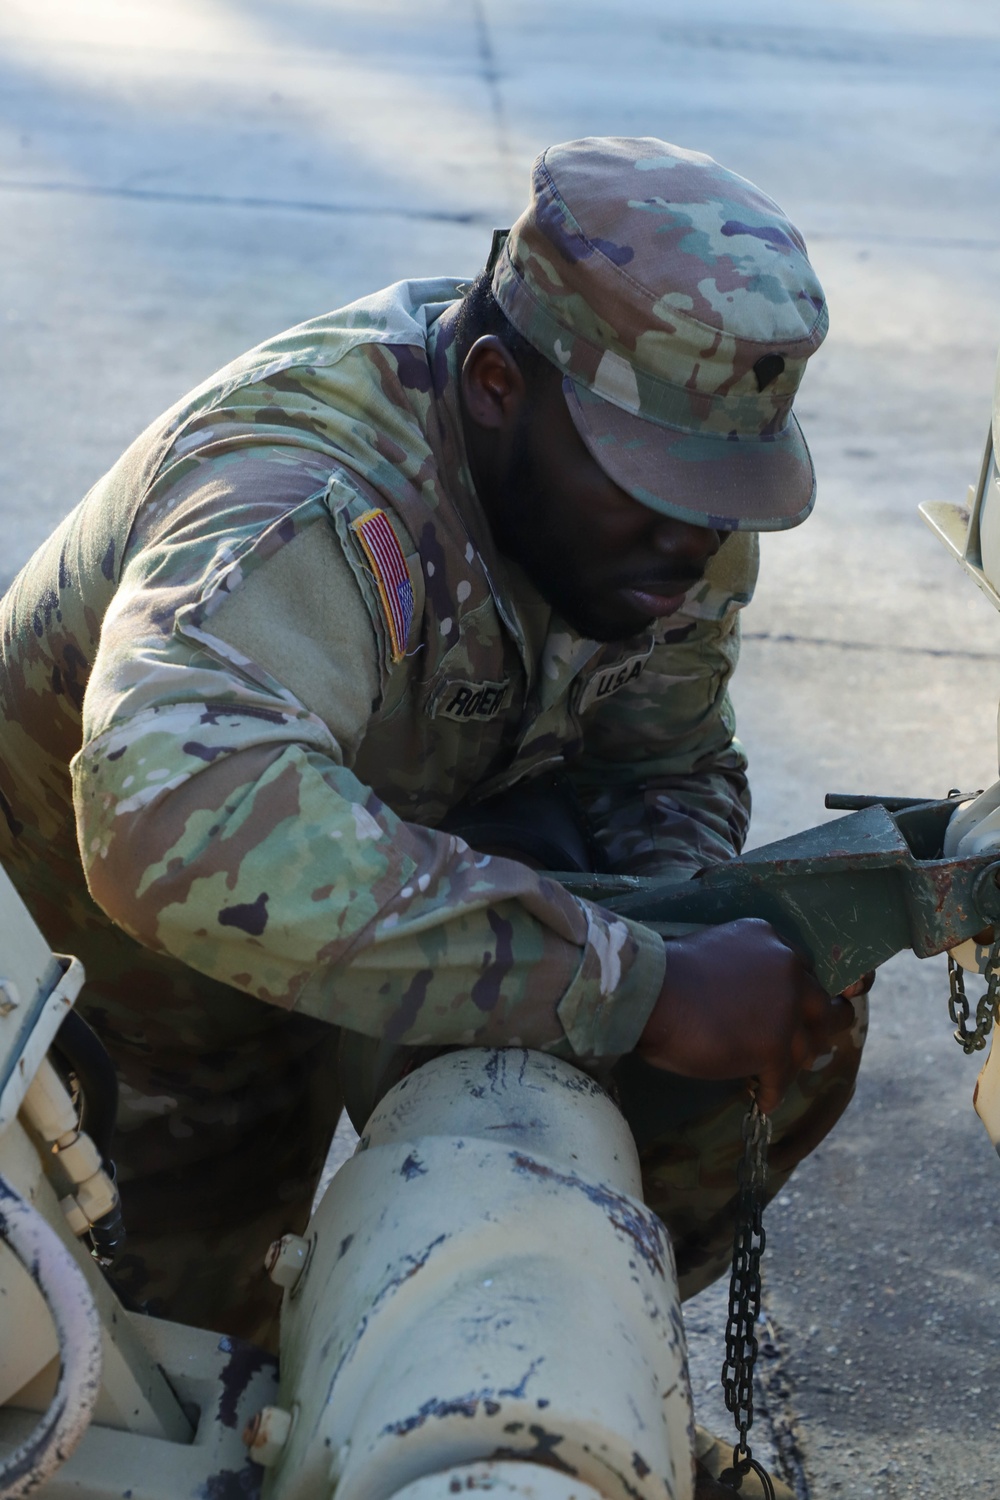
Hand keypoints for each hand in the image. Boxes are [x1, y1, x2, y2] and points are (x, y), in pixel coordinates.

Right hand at [637, 918, 855, 1114]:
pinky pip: (782, 1077)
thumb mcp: (719, 953)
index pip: (804, 971)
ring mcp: (785, 1008)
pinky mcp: (774, 1045)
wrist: (650, 992)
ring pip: (806, 1046)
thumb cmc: (667, 974)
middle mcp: (788, 969)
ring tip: (781, 1078)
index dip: (803, 996)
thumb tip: (753, 1005)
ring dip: (794, 1065)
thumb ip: (746, 972)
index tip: (801, 1013)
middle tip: (811, 1048)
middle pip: (822, 1007)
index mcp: (771, 940)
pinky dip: (773, 1091)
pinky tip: (764, 1101)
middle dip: (818, 1030)